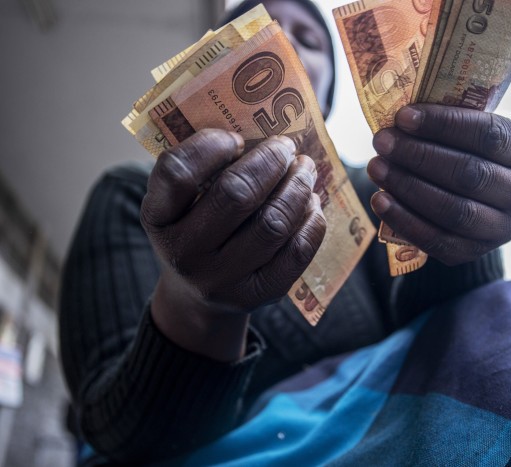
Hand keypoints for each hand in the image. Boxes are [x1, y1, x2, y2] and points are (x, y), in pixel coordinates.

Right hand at [141, 129, 325, 359]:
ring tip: (305, 170)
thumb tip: (260, 131)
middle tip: (286, 147)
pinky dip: (312, 221)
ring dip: (297, 187)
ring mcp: (223, 279)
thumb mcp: (179, 206)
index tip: (237, 138)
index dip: (210, 146)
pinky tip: (312, 204)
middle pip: (236, 195)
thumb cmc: (195, 232)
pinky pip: (297, 252)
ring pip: (273, 223)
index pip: (177, 172)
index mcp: (158, 219)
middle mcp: (185, 253)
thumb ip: (203, 170)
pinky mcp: (259, 295)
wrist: (198, 298)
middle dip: (270, 161)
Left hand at [368, 104, 510, 266]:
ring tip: (376, 167)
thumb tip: (400, 119)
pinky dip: (405, 220)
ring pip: (454, 210)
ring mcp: (501, 228)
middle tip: (382, 142)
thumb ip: (443, 126)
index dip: (444, 125)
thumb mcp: (466, 135)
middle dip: (419, 156)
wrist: (471, 201)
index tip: (404, 117)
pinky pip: (437, 240)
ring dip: (408, 187)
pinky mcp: (474, 252)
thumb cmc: (463, 155)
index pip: (488, 135)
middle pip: (469, 174)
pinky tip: (380, 199)